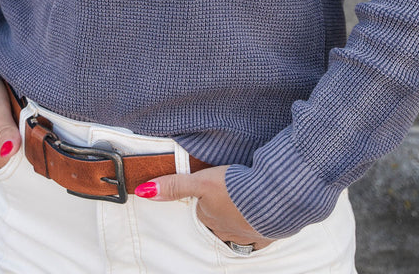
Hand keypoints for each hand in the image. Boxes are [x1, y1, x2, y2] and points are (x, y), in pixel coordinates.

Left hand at [135, 165, 274, 250]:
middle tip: (227, 198)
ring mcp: (247, 234)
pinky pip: (259, 236)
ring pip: (238, 230)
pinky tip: (261, 218)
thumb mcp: (201, 181)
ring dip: (239, 220)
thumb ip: (174, 185)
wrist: (273, 198)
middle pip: (219, 222)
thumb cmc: (236, 188)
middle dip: (221, 212)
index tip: (209, 191)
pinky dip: (258, 228)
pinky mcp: (267, 235)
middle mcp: (226, 230)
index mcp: (210, 217)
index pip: (202, 211)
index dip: (204, 201)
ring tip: (242, 207)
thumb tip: (144, 191)